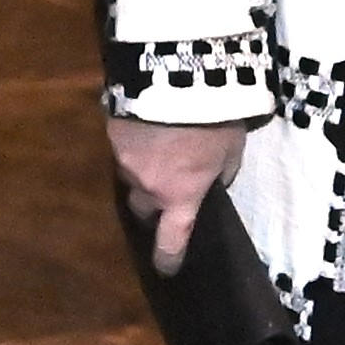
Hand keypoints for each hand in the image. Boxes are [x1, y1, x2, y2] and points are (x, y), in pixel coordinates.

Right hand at [106, 108, 250, 271]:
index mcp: (180, 196)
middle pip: (142, 210)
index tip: (166, 268)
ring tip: (158, 152)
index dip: (168, 258)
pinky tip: (147, 130)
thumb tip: (213, 181)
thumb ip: (223, 172)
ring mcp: (125, 160)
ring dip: (143, 173)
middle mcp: (148, 186)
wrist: (176, 76)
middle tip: (165, 193)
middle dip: (153, 207)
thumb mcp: (233, 148)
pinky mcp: (112, 134)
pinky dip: (135, 146)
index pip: (171, 240)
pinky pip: (123, 150)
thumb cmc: (215, 118)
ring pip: (131, 178)